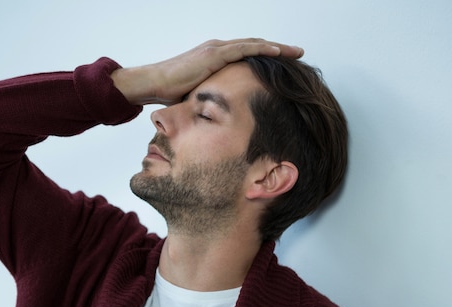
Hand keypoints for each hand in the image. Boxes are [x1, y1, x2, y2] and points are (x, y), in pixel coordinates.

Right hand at [111, 38, 303, 105]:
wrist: (152, 83)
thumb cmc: (169, 92)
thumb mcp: (197, 96)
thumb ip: (212, 99)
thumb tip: (220, 116)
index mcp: (215, 58)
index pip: (247, 54)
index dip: (267, 57)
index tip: (285, 63)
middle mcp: (218, 49)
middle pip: (255, 46)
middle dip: (279, 50)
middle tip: (298, 54)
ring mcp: (216, 49)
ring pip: (254, 44)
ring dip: (277, 48)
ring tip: (297, 52)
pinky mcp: (214, 54)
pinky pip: (243, 49)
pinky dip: (262, 49)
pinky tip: (278, 51)